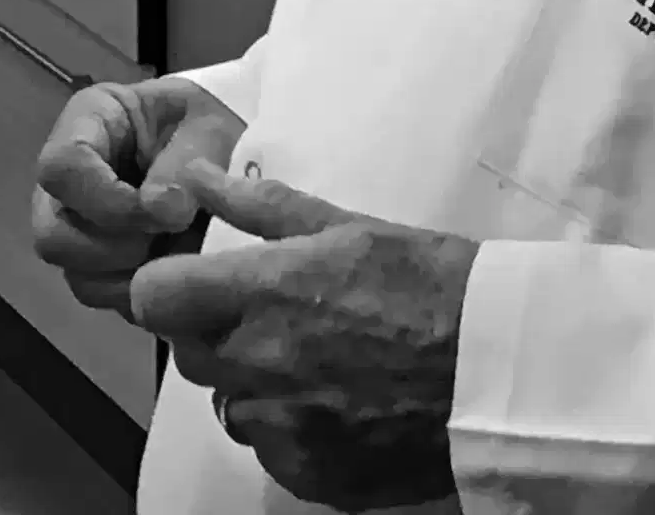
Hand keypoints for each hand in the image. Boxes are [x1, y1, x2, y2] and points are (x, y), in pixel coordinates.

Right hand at [31, 77, 246, 316]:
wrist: (220, 149)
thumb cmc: (205, 124)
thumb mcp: (205, 125)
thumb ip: (184, 162)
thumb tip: (164, 211)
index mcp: (85, 124)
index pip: (61, 169)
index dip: (107, 200)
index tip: (167, 211)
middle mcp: (67, 183)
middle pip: (53, 236)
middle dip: (118, 248)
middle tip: (171, 233)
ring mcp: (79, 231)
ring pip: (80, 278)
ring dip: (137, 277)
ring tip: (182, 251)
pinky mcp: (102, 269)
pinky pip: (111, 300)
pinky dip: (150, 297)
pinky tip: (180, 269)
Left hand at [129, 162, 477, 512]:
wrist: (501, 368)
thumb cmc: (428, 279)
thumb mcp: (345, 224)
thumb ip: (258, 206)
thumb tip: (197, 175)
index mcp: (262, 292)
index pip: (154, 297)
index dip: (170, 288)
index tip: (200, 284)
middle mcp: (260, 365)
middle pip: (188, 355)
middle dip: (214, 334)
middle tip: (273, 317)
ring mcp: (285, 431)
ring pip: (229, 409)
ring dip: (252, 387)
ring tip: (314, 362)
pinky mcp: (315, 479)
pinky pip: (271, 455)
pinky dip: (291, 434)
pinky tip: (337, 405)